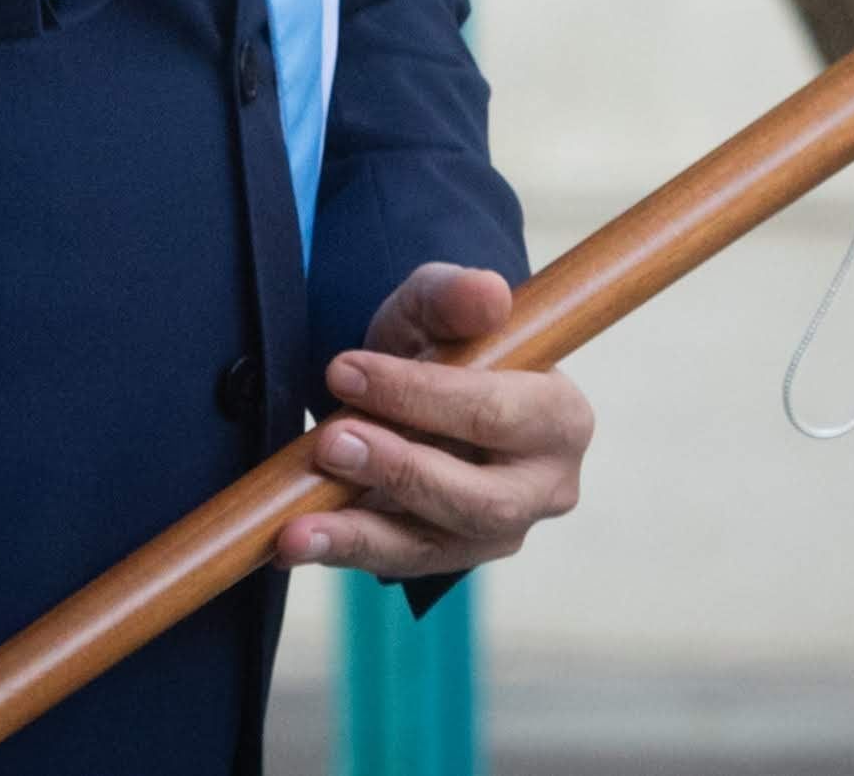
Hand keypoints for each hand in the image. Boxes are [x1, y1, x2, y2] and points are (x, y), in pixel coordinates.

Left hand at [277, 262, 591, 579]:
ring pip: (439, 544)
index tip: (343, 370)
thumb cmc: (441, 343)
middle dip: (401, 472)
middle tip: (331, 441)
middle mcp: (545, 486)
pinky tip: (294, 542)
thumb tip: (488, 292)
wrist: (415, 384)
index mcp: (560, 416)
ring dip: (363, 532)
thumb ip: (456, 295)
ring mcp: (502, 530)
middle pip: (483, 499)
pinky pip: (401, 562)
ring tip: (297, 524)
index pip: (494, 413)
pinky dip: (345, 552)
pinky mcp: (453, 554)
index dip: (419, 396)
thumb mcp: (437, 305)